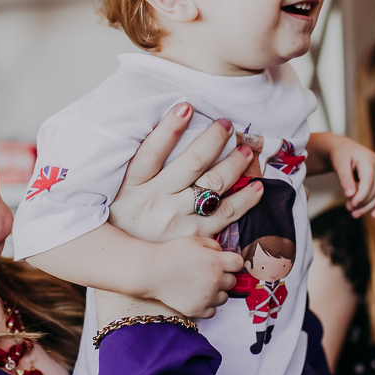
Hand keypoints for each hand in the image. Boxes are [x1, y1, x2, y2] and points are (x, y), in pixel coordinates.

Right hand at [109, 103, 263, 242]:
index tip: (187, 107)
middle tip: (227, 125)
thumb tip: (160, 125)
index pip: (151, 151)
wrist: (124, 267)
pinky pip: (225, 216)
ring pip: (213, 186)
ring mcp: (176, 222)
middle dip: (213, 140)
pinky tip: (256, 187)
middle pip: (191, 164)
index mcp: (131, 186)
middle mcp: (154, 202)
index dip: (169, 128)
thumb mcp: (118, 189)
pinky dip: (244, 200)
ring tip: (246, 149)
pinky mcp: (194, 239)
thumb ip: (136, 162)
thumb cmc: (123, 218)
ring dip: (234, 164)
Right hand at [147, 235, 243, 317]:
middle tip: (208, 274)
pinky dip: (207, 305)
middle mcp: (216, 280)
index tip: (224, 263)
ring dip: (217, 292)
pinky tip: (198, 297)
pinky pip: (213, 311)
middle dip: (223, 277)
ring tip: (202, 286)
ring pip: (224, 298)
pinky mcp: (198, 309)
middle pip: (232, 282)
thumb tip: (223, 253)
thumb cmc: (172, 253)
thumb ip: (213, 245)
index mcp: (217, 262)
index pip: (239, 264)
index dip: (232, 262)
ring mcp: (207, 297)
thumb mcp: (194, 240)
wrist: (152, 271)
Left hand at [327, 135, 374, 218]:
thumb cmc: (340, 155)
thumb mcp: (339, 164)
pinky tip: (373, 214)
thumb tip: (350, 194)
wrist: (342, 149)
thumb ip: (345, 178)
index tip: (352, 204)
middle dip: (364, 202)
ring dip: (369, 206)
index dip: (362, 195)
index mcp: (368, 159)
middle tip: (350, 211)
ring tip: (354, 214)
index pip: (369, 181)